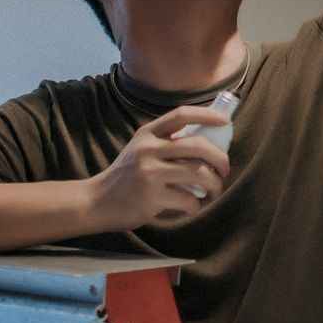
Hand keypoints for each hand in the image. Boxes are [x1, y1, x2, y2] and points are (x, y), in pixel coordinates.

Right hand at [86, 103, 231, 231]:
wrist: (96, 202)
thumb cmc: (126, 177)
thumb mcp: (140, 150)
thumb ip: (166, 144)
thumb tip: (208, 142)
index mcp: (147, 134)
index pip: (181, 115)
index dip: (206, 115)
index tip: (225, 122)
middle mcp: (148, 149)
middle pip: (198, 146)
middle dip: (221, 159)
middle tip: (224, 171)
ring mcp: (150, 173)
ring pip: (199, 173)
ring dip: (215, 184)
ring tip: (214, 191)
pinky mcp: (151, 197)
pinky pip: (188, 199)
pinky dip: (196, 206)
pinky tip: (192, 207)